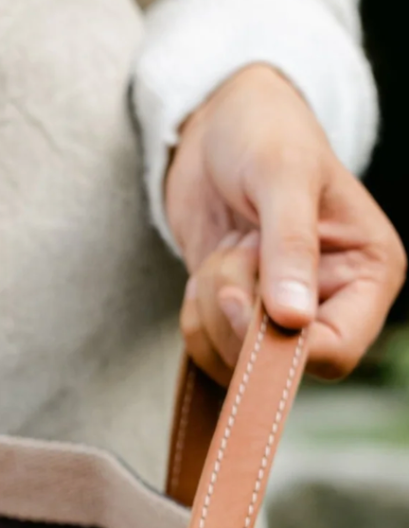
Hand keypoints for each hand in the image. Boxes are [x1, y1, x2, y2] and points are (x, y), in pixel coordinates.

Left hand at [166, 63, 404, 383]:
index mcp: (368, 273)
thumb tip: (293, 318)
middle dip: (237, 320)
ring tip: (227, 251)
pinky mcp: (237, 318)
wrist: (216, 127)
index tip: (240, 300)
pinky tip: (207, 270)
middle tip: (234, 253)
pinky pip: (207, 350)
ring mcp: (280, 316)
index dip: (282, 347)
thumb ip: (289, 247)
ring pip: (234, 364)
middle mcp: (330, 303)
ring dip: (209, 313)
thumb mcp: (282, 177)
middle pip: (277, 366)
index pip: (336, 352)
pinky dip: (193, 316)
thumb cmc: (264, 134)